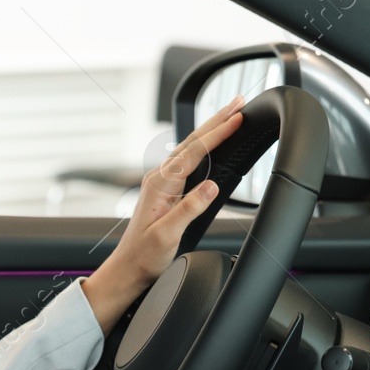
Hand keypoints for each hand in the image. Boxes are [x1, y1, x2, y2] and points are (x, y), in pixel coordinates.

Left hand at [80, 95, 249, 333]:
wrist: (129, 268)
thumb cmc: (145, 255)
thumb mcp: (168, 235)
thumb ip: (189, 209)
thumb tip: (211, 186)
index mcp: (161, 184)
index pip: (194, 151)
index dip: (218, 133)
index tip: (237, 118)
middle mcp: (160, 178)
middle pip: (192, 141)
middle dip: (217, 120)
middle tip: (240, 101)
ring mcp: (162, 182)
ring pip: (190, 147)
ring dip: (212, 129)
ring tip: (231, 114)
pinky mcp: (166, 189)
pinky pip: (188, 159)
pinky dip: (204, 145)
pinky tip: (211, 142)